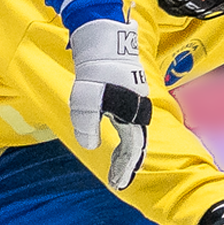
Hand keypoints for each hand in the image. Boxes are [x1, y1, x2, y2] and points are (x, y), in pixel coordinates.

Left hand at [68, 18, 152, 189]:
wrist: (103, 39)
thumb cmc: (95, 71)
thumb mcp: (85, 102)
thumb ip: (86, 126)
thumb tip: (89, 145)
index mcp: (132, 115)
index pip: (132, 150)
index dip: (124, 169)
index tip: (117, 185)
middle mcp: (138, 110)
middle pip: (135, 143)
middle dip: (126, 163)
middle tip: (117, 180)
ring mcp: (135, 101)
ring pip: (133, 133)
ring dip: (125, 151)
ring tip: (117, 165)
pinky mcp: (128, 94)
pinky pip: (128, 122)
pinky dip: (123, 136)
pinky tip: (116, 138)